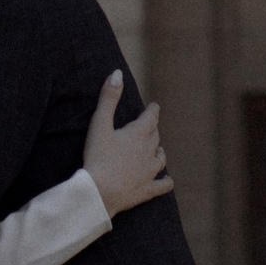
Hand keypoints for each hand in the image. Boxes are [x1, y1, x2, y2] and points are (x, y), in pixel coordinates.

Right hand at [82, 71, 171, 216]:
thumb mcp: (99, 124)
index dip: (153, 111)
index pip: (151, 118)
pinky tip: (167, 180)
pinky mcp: (147, 190)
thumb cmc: (97, 156)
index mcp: (138, 134)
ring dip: (159, 152)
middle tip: (149, 127)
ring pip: (160, 158)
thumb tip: (117, 73)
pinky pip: (163, 185)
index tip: (154, 107)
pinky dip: (166, 181)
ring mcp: (150, 172)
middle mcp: (148, 152)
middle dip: (152, 130)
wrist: (99, 191)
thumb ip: (109, 98)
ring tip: (158, 150)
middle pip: (155, 137)